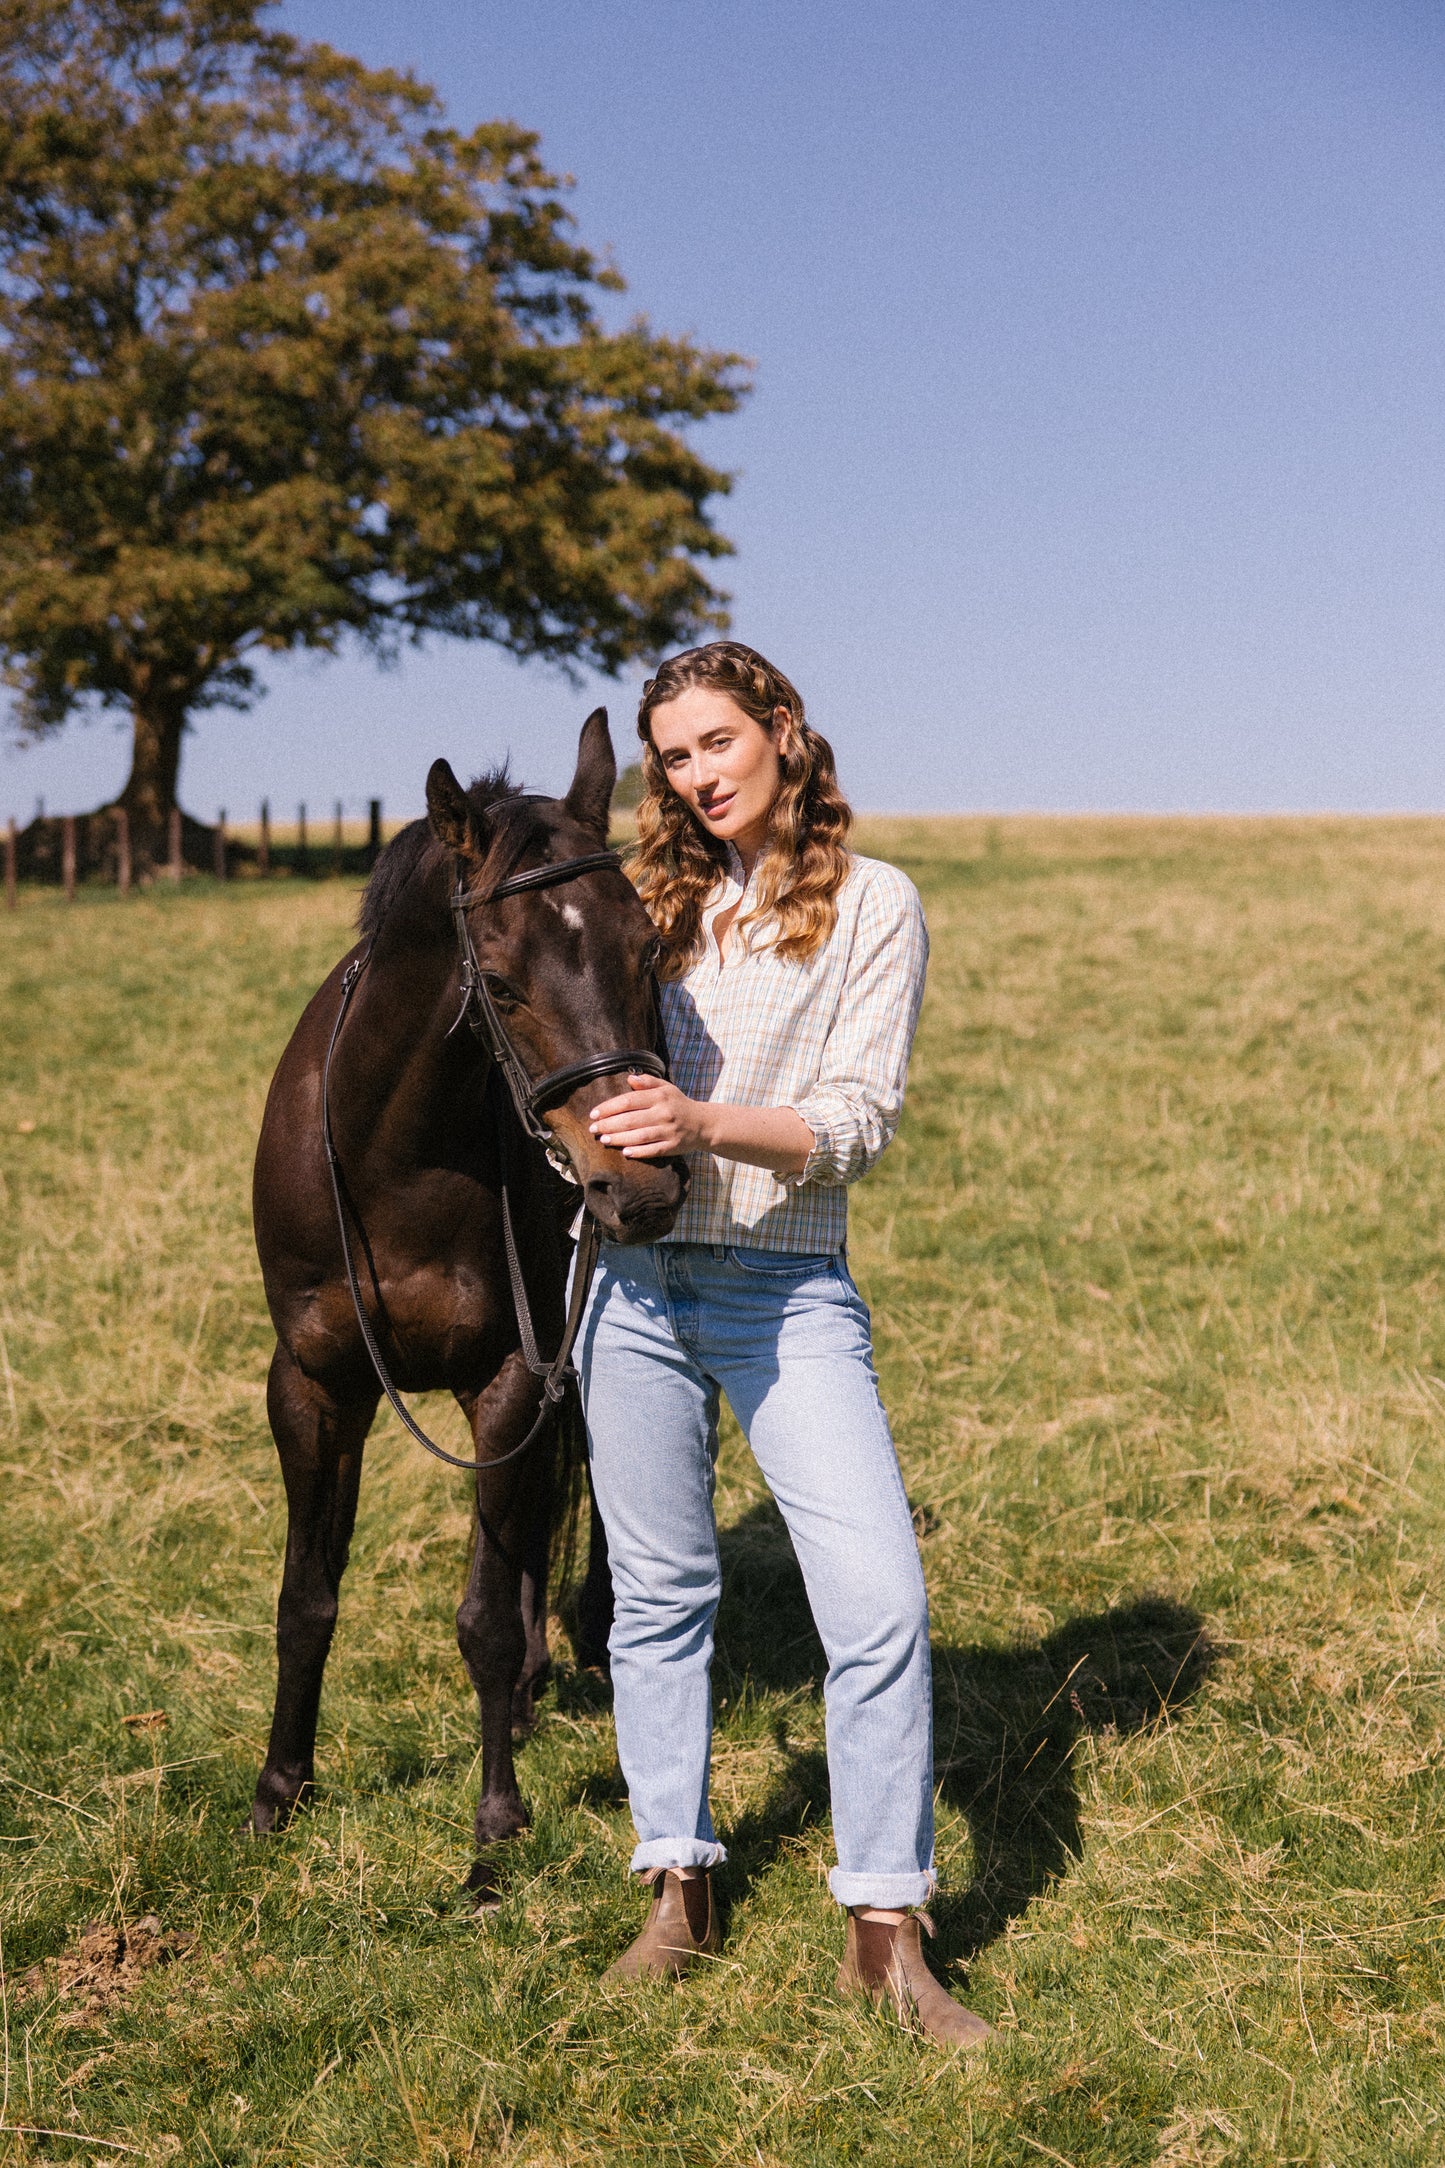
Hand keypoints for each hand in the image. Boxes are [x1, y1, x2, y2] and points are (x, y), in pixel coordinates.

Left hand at [589, 1075, 710, 1158]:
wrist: (703, 1123)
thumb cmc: (678, 1104)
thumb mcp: (666, 1088)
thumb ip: (648, 1082)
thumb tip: (629, 1078)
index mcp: (660, 1097)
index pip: (629, 1101)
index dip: (609, 1107)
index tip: (593, 1114)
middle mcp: (664, 1113)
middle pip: (631, 1120)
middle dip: (608, 1125)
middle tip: (593, 1129)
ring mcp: (669, 1131)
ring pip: (640, 1136)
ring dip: (619, 1139)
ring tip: (604, 1140)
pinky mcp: (673, 1146)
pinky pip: (653, 1150)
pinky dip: (639, 1152)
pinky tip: (625, 1152)